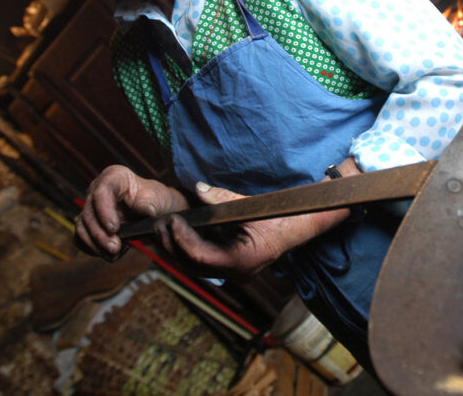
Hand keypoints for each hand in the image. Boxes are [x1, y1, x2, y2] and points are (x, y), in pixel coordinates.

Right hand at [76, 164, 187, 257]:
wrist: (154, 209)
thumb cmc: (155, 198)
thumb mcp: (158, 197)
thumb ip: (150, 203)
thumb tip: (148, 211)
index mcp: (113, 177)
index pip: (102, 191)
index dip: (104, 211)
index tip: (114, 229)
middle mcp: (96, 190)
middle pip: (89, 212)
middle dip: (100, 233)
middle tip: (114, 248)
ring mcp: (91, 207)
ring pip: (82, 226)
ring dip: (95, 244)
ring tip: (112, 254)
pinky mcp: (89, 223)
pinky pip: (81, 237)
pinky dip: (91, 247)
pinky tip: (105, 255)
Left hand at [155, 177, 352, 277]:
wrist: (302, 224)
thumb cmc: (283, 215)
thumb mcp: (251, 205)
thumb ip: (222, 199)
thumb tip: (197, 189)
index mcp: (243, 261)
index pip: (201, 258)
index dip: (182, 240)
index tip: (172, 221)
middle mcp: (237, 273)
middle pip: (193, 267)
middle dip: (173, 245)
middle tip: (159, 224)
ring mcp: (235, 272)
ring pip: (196, 267)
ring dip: (177, 248)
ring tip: (164, 228)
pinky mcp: (232, 266)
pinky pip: (204, 261)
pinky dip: (190, 248)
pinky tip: (180, 233)